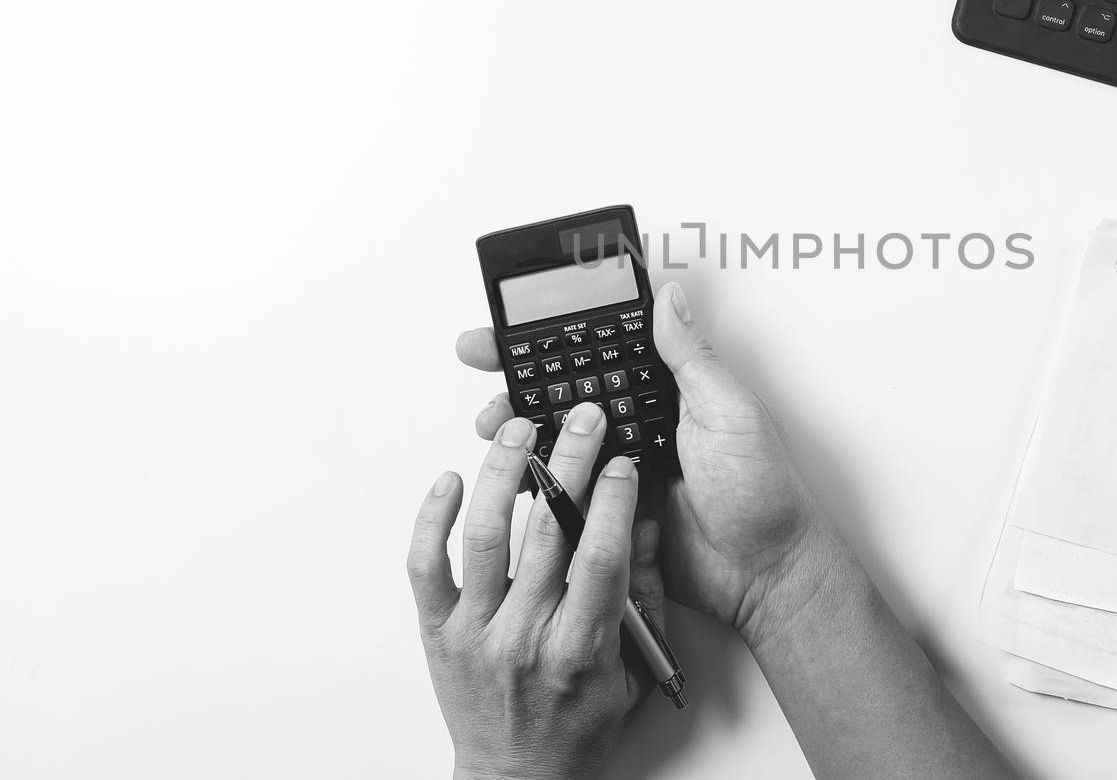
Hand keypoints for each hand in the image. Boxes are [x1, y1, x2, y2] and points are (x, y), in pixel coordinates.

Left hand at [407, 403, 665, 779]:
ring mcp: (475, 632)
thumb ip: (646, 596)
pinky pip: (425, 567)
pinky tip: (450, 480)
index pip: (597, 559)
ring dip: (502, 474)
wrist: (518, 779)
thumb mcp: (635, 670)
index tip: (622, 459)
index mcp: (579, 650)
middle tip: (581, 417)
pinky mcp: (438, 632)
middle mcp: (523, 637)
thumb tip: (646, 523)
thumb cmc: (578, 728)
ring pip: (484, 538)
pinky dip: (432, 519)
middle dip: (569, 463)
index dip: (611, 501)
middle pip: (546, 533)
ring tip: (518, 428)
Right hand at [457, 282, 845, 649]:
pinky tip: (513, 470)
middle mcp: (638, 425)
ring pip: (556, 441)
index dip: (557, 336)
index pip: (601, 352)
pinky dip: (534, 481)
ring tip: (492, 420)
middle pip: (566, 391)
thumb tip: (667, 298)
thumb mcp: (729, 411)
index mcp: (666, 393)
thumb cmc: (763, 491)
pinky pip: (563, 493)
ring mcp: (620, 470)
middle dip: (518, 375)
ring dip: (518, 427)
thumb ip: (690, 359)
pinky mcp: (609, 513)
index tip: (514, 324)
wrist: (766, 572)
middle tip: (480, 359)